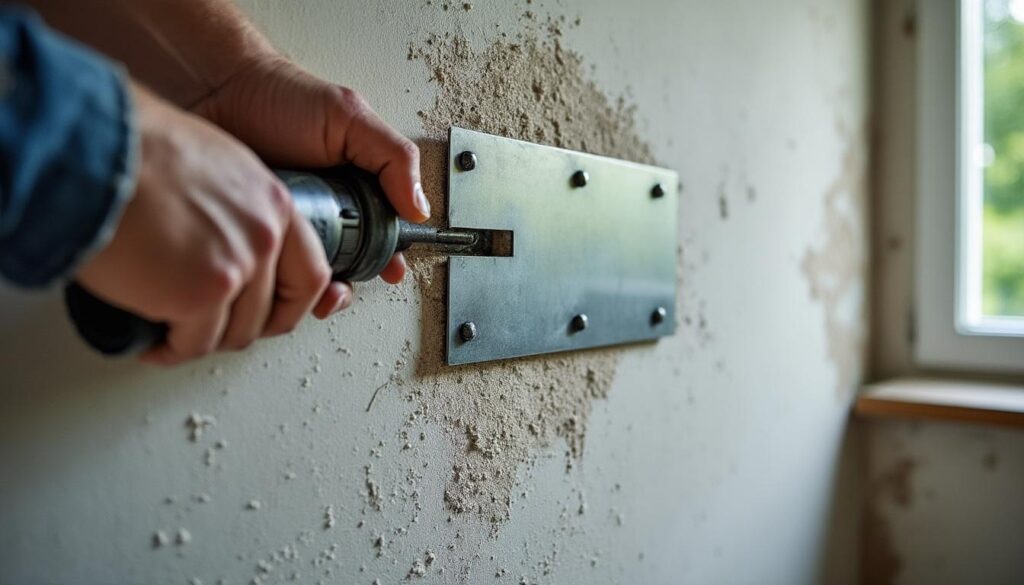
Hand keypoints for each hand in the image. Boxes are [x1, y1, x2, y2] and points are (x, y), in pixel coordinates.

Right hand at [76, 84, 346, 364]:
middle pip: (270, 312)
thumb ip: (233, 207)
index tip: (268, 315)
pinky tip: (151, 342)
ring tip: (171, 332)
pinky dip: (169, 350)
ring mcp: (237, 266)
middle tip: (207, 327)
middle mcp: (264, 235)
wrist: (89, 149)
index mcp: (272, 202)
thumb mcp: (211, 164)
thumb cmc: (131, 146)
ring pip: (233, 333)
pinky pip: (192, 344)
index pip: (309, 273)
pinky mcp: (200, 294)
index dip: (289, 305)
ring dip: (201, 339)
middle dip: (237, 328)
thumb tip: (220, 241)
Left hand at [189, 56, 429, 283]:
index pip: (381, 231)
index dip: (387, 255)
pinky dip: (269, 276)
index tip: (388, 270)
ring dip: (309, 285)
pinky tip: (270, 269)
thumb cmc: (277, 94)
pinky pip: (265, 268)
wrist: (210, 88)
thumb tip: (419, 206)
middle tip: (339, 283)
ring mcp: (285, 224)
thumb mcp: (349, 118)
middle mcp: (322, 208)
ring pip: (305, 272)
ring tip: (306, 282)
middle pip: (345, 260)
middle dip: (347, 279)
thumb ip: (393, 157)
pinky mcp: (250, 234)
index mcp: (353, 184)